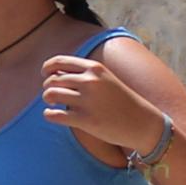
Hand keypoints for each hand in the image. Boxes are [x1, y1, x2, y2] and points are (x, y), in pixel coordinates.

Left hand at [40, 50, 161, 158]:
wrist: (141, 122)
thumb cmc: (121, 101)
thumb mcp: (106, 79)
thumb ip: (84, 74)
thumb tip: (54, 74)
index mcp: (95, 68)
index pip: (60, 62)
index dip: (47, 68)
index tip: (45, 75)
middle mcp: (90, 81)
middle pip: (52, 80)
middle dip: (48, 87)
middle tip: (52, 95)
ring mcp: (87, 101)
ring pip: (50, 95)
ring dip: (48, 99)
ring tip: (53, 104)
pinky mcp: (85, 120)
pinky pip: (54, 115)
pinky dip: (48, 115)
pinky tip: (51, 115)